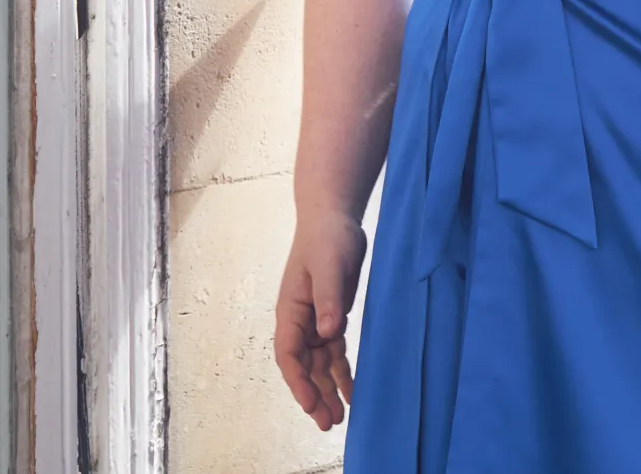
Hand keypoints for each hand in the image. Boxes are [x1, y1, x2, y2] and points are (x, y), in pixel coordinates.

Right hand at [274, 207, 368, 431]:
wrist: (334, 217)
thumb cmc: (327, 237)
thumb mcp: (329, 264)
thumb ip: (328, 298)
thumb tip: (327, 333)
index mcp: (291, 310)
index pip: (289, 354)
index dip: (298, 381)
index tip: (311, 403)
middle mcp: (300, 321)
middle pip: (304, 366)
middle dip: (314, 395)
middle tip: (329, 423)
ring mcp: (315, 320)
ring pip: (319, 364)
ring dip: (327, 389)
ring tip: (339, 417)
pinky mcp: (332, 316)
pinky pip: (334, 353)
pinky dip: (341, 372)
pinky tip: (351, 391)